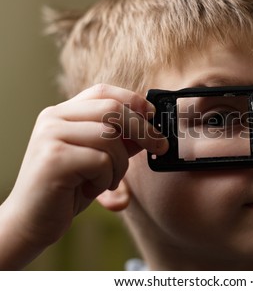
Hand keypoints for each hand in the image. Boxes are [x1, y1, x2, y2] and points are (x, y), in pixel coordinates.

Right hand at [0, 84, 167, 268]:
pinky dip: (106, 179)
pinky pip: (101, 161)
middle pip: (112, 109)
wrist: (31, 222)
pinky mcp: (54, 158)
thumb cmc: (68, 189)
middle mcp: (53, 118)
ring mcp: (51, 136)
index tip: (153, 115)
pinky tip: (90, 189)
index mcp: (63, 113)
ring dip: (120, 165)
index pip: (103, 92)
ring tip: (108, 181)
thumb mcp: (100, 159)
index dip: (133, 100)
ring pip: (109, 137)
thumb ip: (121, 141)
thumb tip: (152, 127)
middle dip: (143, 130)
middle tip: (160, 147)